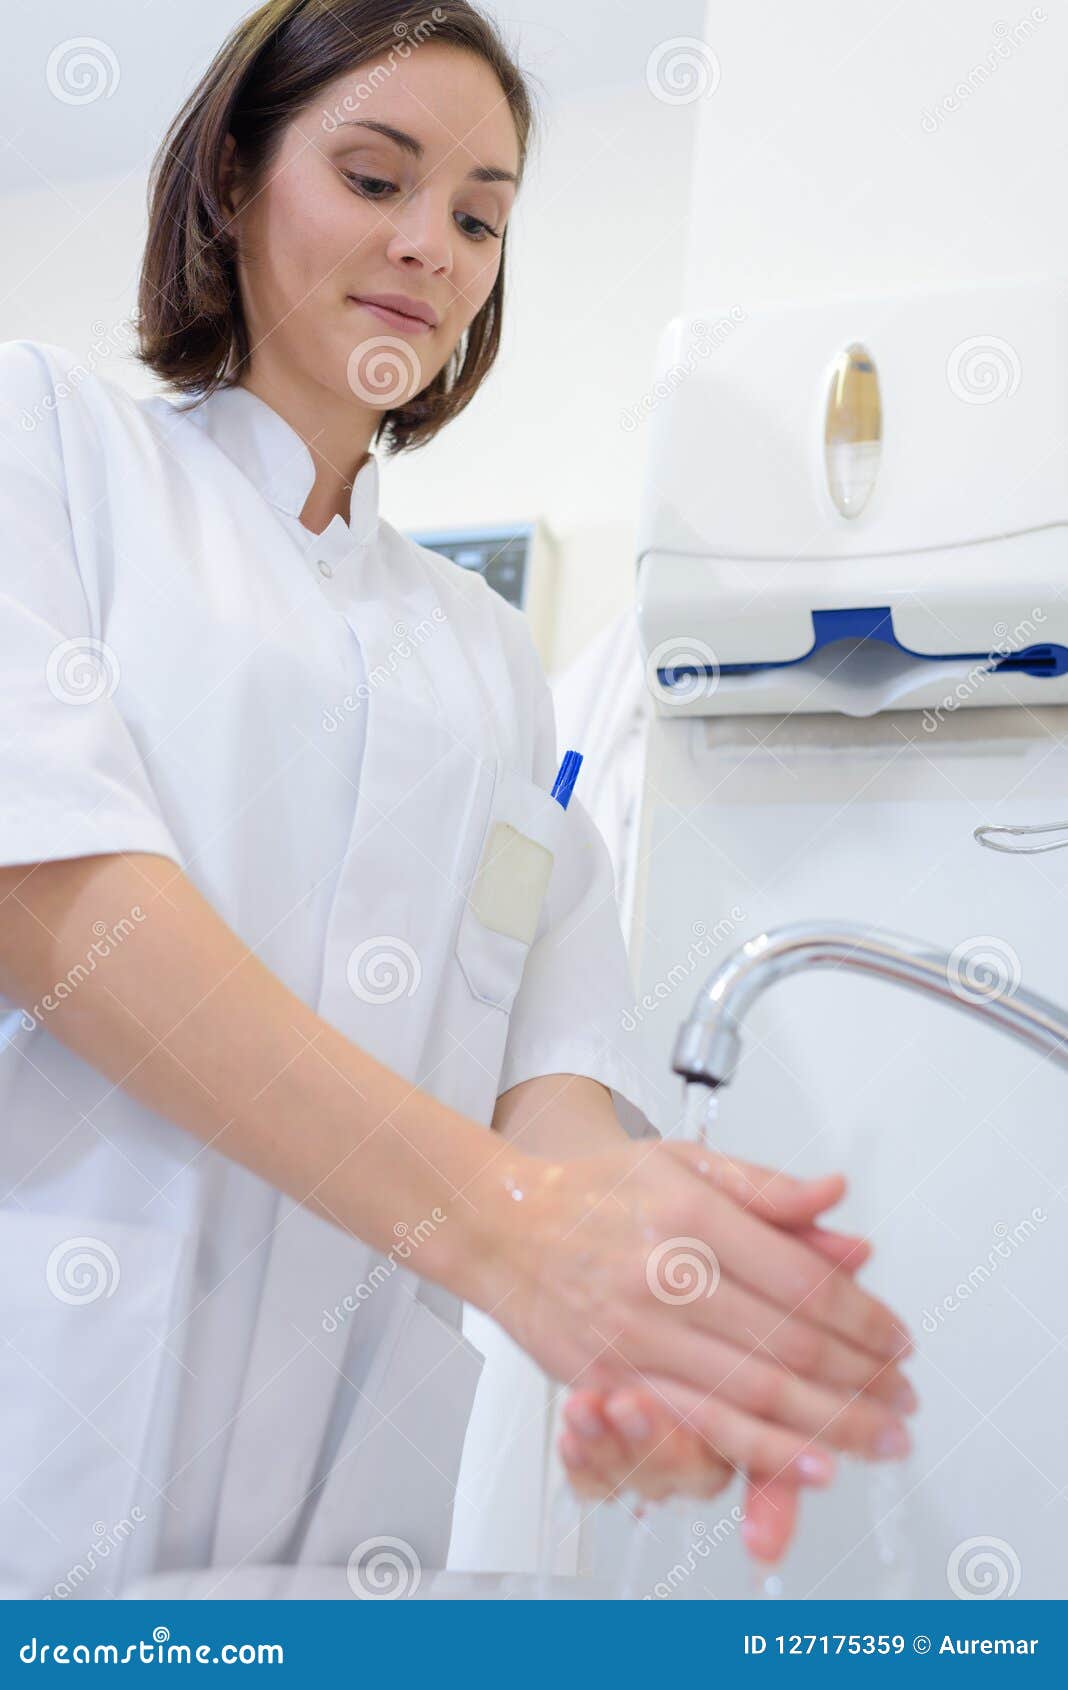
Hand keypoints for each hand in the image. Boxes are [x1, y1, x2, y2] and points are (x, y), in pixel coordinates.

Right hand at [487, 1141, 913, 1489]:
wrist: (503, 1225)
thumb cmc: (594, 1193)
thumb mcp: (682, 1162)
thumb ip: (765, 1188)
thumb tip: (837, 1201)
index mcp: (691, 1217)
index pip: (800, 1278)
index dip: (863, 1317)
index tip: (899, 1339)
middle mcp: (666, 1276)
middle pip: (788, 1342)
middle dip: (862, 1378)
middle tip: (905, 1398)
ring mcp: (637, 1334)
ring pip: (754, 1391)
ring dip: (832, 1423)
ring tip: (881, 1439)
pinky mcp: (613, 1379)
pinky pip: (702, 1424)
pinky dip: (762, 1451)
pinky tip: (808, 1465)